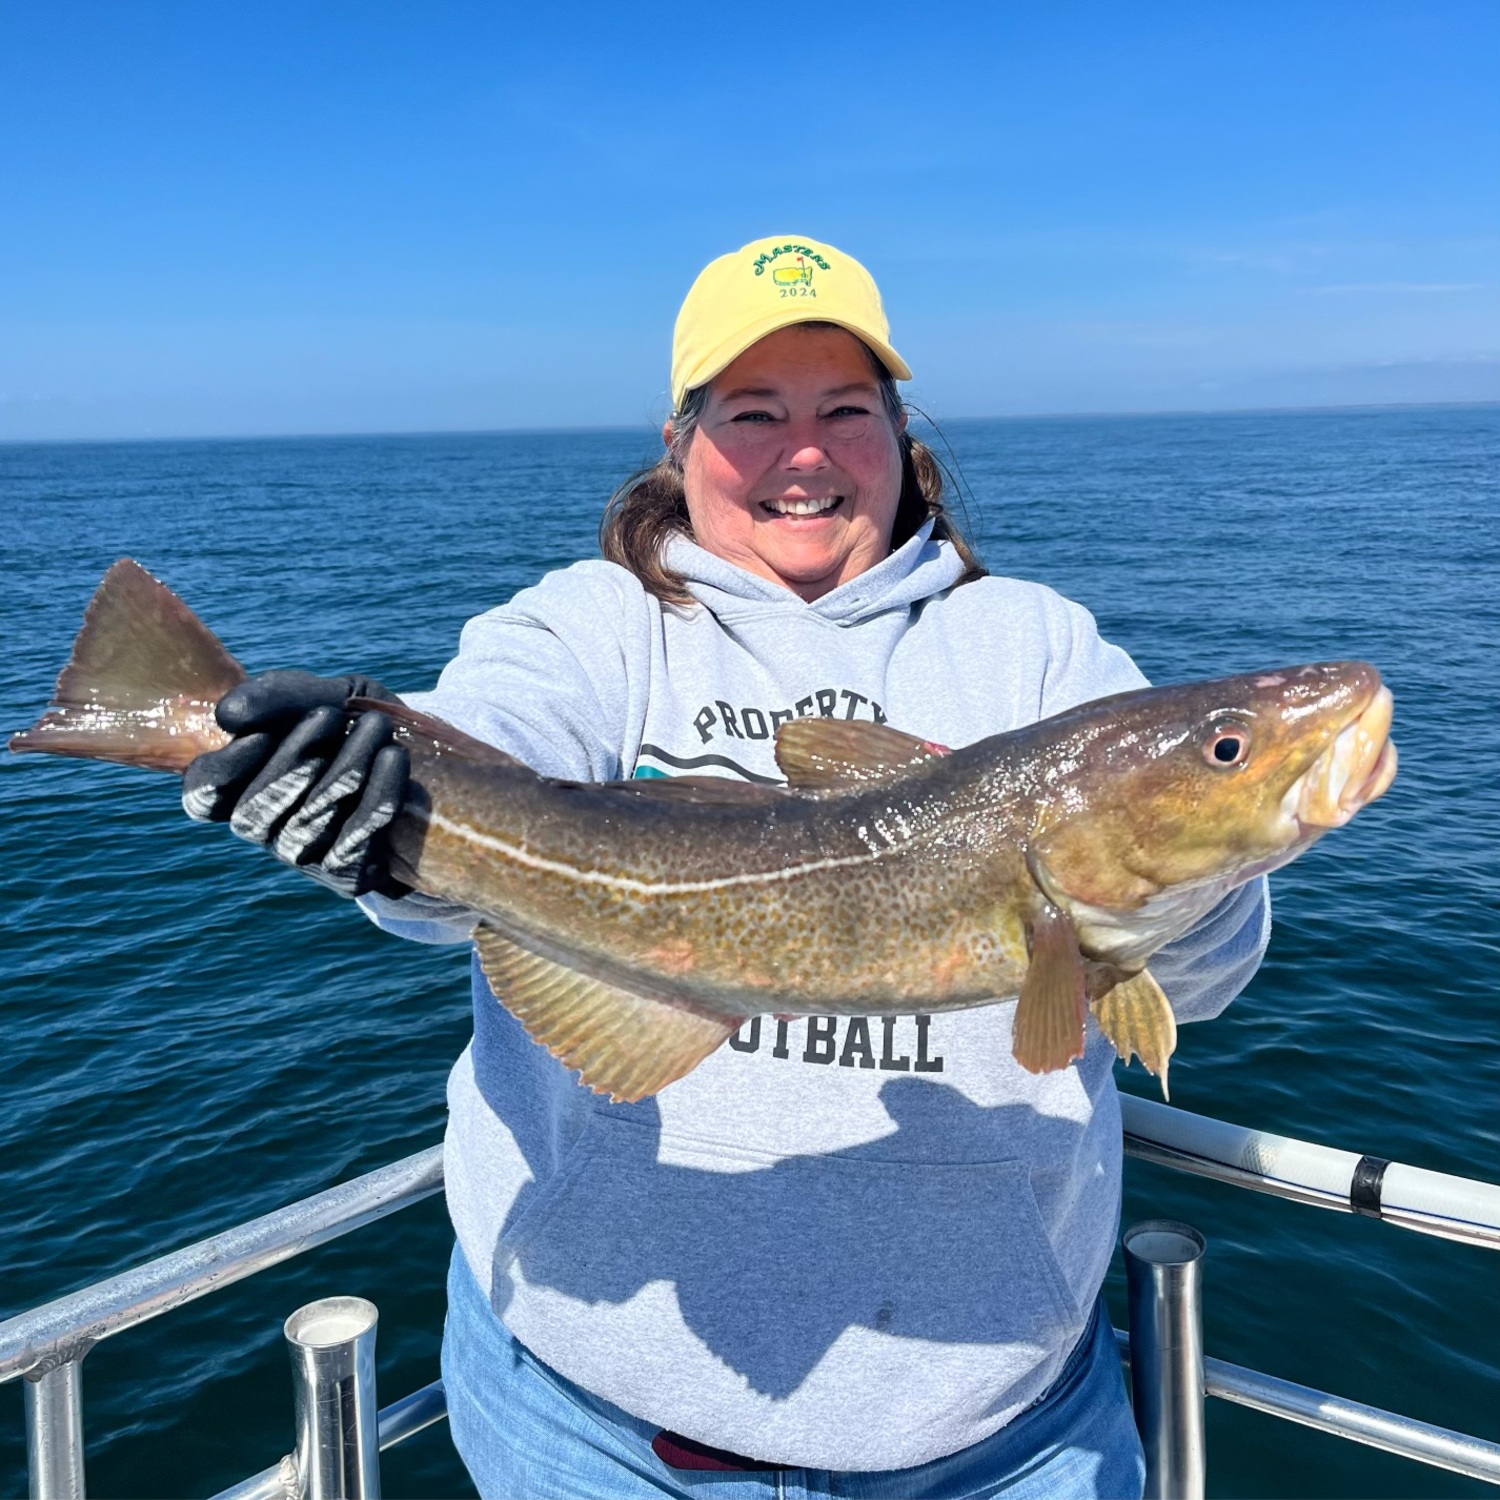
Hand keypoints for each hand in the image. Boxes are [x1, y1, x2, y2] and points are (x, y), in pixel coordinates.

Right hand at [182, 670, 410, 897]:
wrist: (428, 759)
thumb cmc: (356, 725)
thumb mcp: (321, 696)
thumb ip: (275, 697)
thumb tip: (227, 716)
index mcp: (243, 783)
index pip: (203, 796)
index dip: (222, 771)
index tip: (258, 733)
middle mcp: (265, 828)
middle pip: (252, 814)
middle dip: (294, 759)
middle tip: (333, 716)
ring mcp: (303, 858)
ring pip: (305, 826)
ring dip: (346, 769)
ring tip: (378, 728)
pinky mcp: (346, 876)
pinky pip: (351, 847)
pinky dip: (375, 797)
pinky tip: (394, 758)